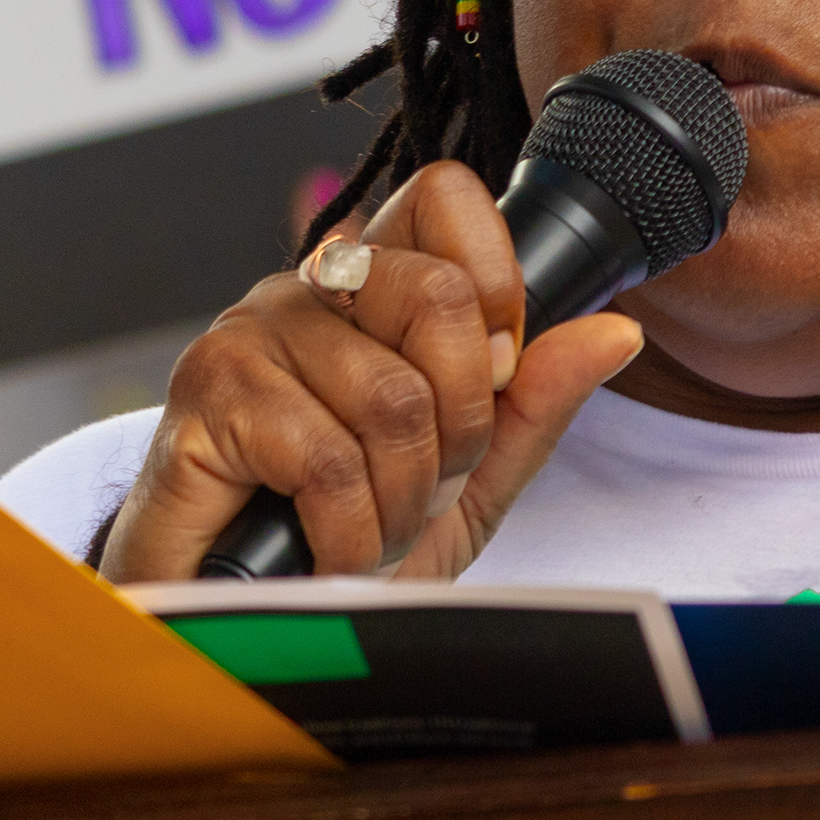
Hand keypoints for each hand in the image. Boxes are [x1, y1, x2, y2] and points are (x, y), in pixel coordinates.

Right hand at [99, 162, 646, 582]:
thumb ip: (537, 400)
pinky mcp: (202, 399)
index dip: (498, 289)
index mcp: (375, 283)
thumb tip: (617, 331)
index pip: (446, 198)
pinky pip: (324, 459)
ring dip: (400, 495)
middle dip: (460, 421)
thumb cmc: (351, 532)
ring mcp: (247, 333)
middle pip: (437, 292)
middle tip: (426, 482)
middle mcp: (309, 288)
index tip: (496, 382)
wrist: (253, 621)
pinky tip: (328, 549)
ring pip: (391, 395)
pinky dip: (350, 531)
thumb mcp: (472, 475)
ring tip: (369, 525)